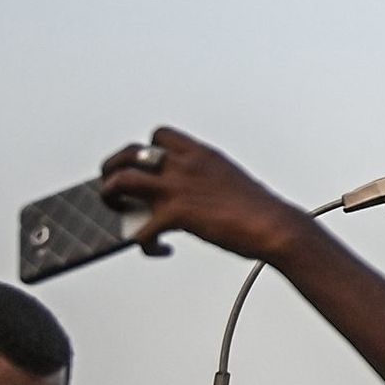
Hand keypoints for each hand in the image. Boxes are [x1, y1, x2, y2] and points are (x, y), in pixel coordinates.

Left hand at [96, 130, 314, 264]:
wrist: (275, 226)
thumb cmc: (260, 209)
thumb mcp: (230, 180)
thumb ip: (205, 180)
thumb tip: (192, 196)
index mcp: (201, 155)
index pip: (160, 135)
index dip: (144, 148)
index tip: (143, 164)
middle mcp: (185, 166)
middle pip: (130, 153)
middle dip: (112, 167)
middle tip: (110, 182)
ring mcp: (177, 188)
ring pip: (121, 180)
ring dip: (109, 194)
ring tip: (116, 207)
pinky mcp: (175, 215)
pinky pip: (141, 229)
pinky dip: (143, 243)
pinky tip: (157, 248)